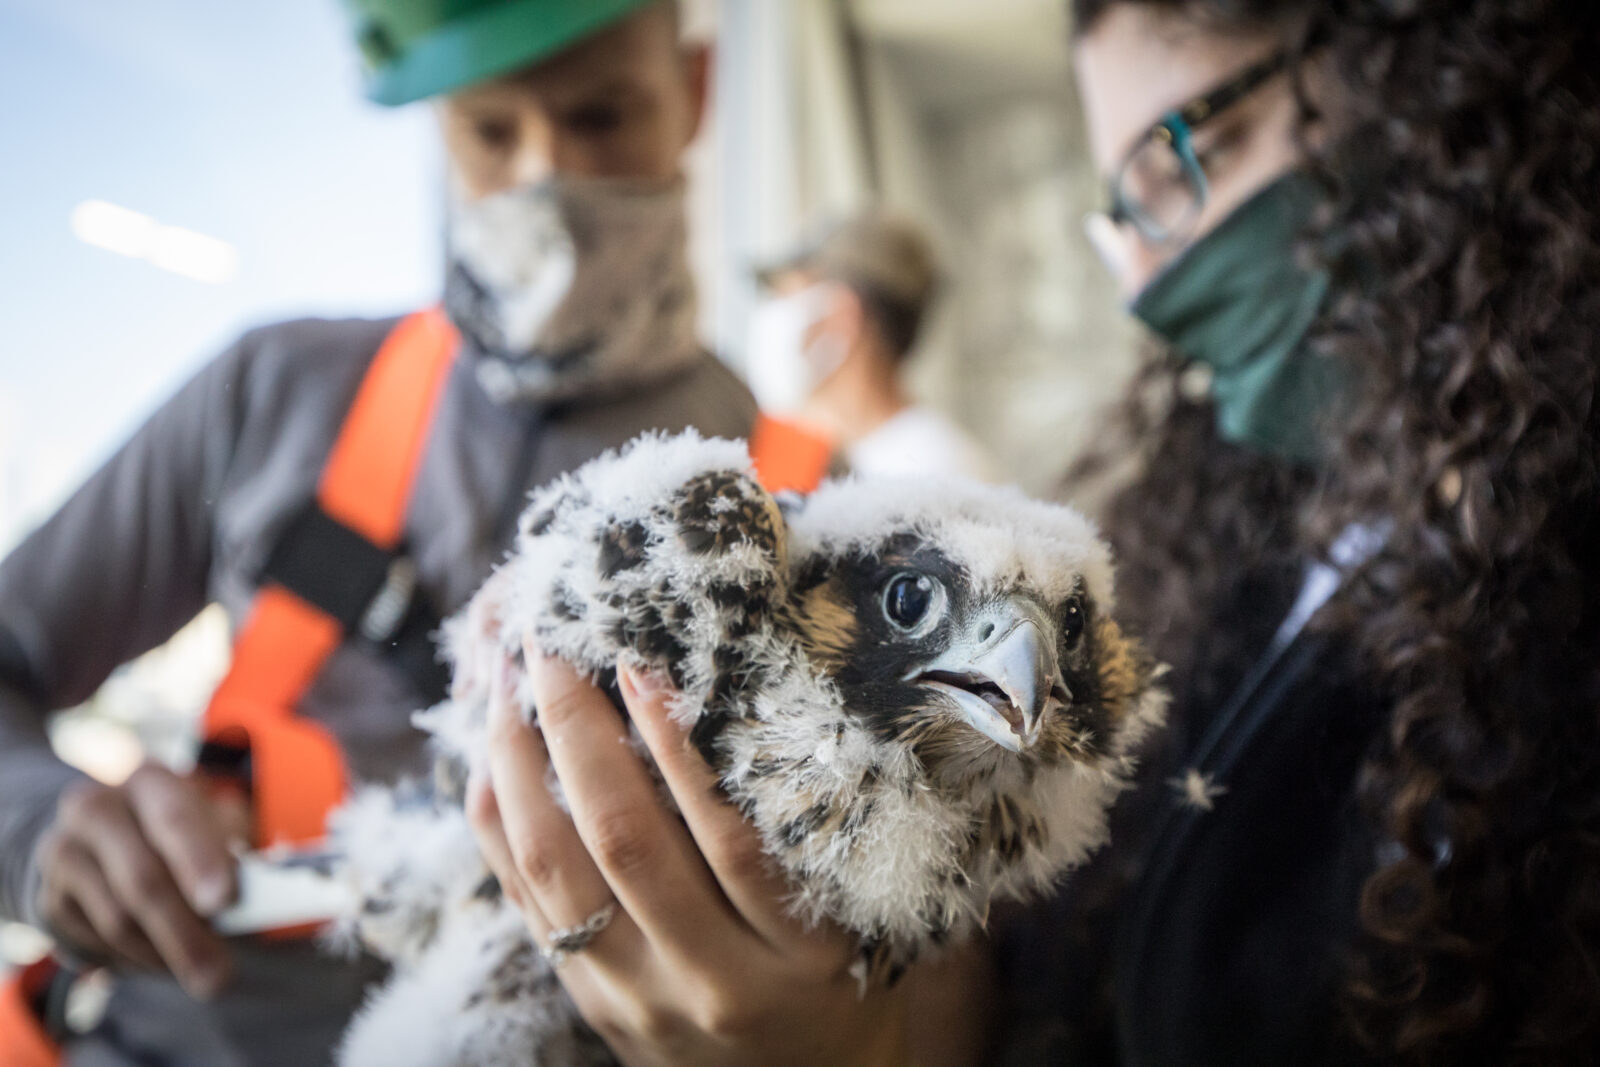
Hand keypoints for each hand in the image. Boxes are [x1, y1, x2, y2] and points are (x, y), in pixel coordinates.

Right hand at [34, 762, 237, 998]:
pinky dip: (135, 960)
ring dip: (164, 954)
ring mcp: (65, 853)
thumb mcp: (210, 823)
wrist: (99, 840)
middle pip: (142, 877)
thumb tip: (264, 897)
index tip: (224, 901)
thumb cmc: (176, 834)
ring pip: (117, 919)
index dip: (199, 860)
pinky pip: (96, 942)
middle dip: (185, 932)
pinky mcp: (50, 899)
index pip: (174, 818)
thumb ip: (233, 851)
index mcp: (149, 782)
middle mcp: (98, 808)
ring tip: (200, 971)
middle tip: (218, 973)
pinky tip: (159, 959)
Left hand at [467, 646, 910, 1066]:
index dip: (680, 746)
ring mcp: (639, 998)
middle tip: (552, 649)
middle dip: (578, 731)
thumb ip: (802, 829)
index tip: (640, 664)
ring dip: (520, 768)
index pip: (731, 837)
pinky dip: (497, 823)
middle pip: (627, 842)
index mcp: (799, 952)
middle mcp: (713, 980)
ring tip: (505, 688)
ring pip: (557, 870)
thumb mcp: (853, 917)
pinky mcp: (590, 1003)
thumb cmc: (836, 984)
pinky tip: (489, 761)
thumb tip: (723, 698)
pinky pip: (526, 902)